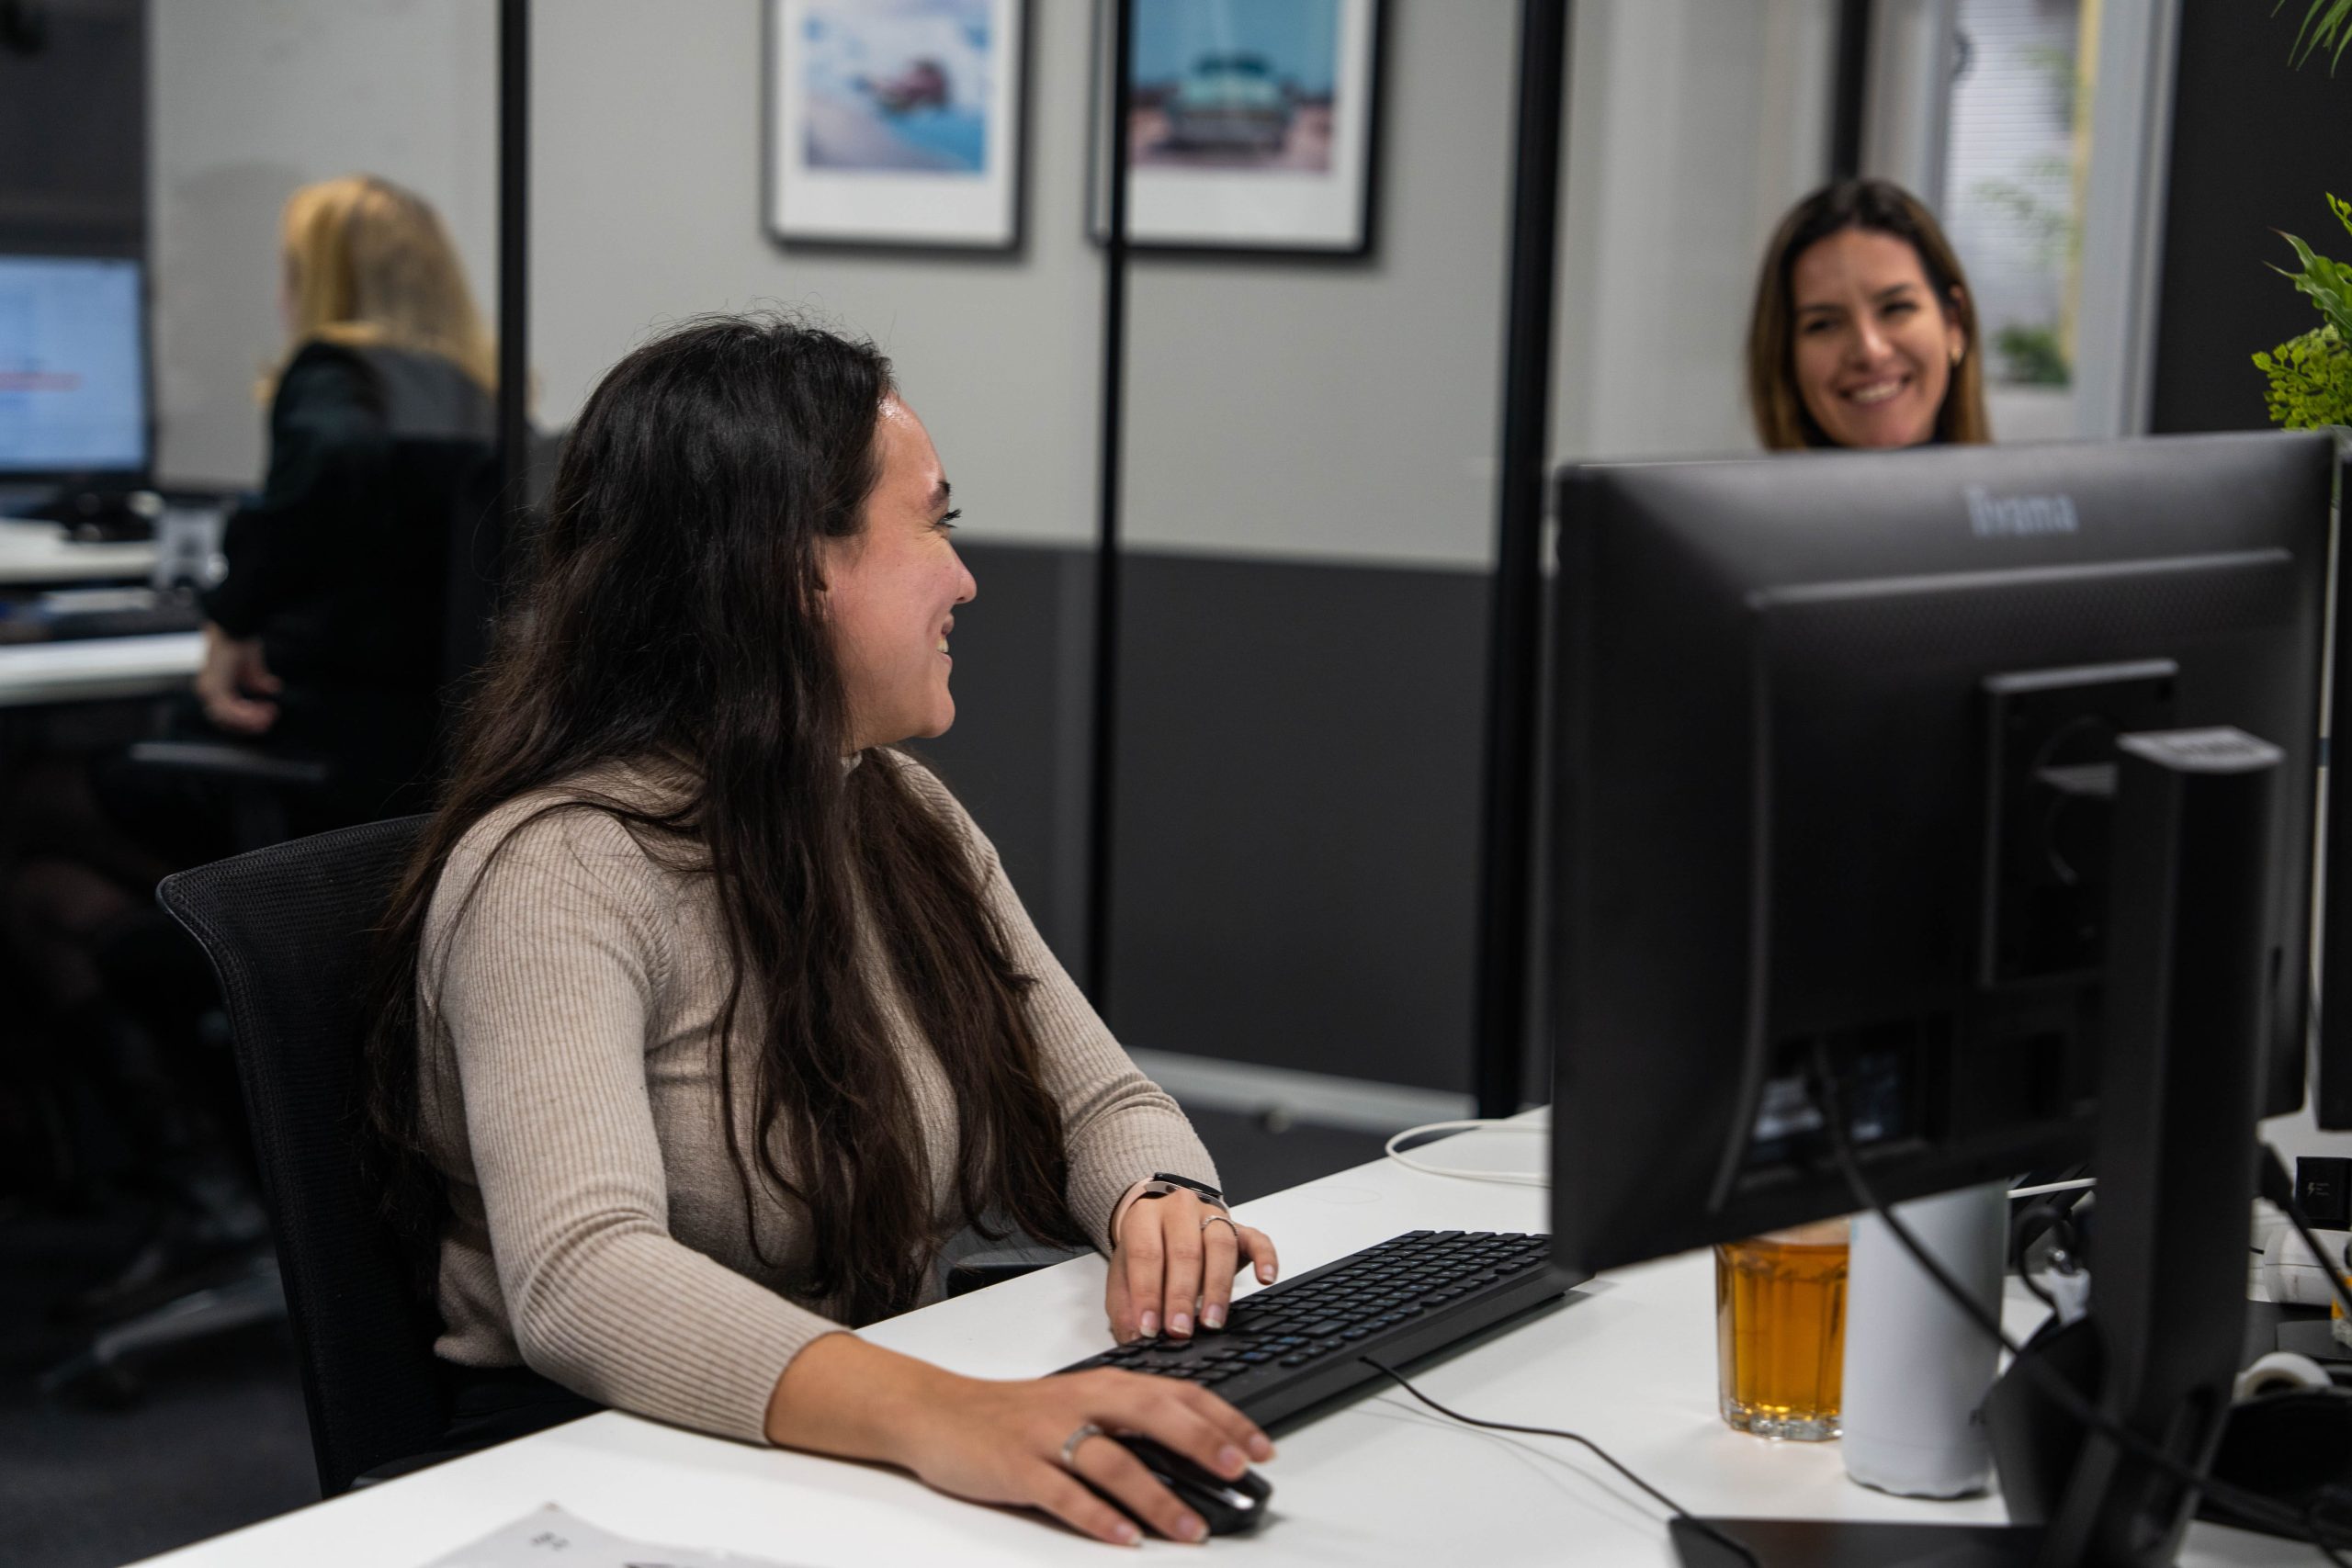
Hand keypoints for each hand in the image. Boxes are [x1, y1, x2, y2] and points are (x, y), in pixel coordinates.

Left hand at [194, 622, 281, 734]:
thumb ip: (258, 680)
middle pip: (225, 720)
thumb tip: (272, 689)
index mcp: (214, 685)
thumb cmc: (240, 639)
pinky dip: (246, 714)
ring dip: (250, 719)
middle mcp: (207, 689)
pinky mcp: (215, 688)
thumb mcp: (253, 664)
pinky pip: (229, 710)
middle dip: (249, 723)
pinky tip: (261, 712)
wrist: (235, 626)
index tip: (269, 713)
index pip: (227, 712)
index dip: (247, 717)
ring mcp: (209, 689)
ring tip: (269, 715)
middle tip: (269, 720)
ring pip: (227, 717)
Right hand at [905, 1366, 1273, 1544]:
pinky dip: (1097, 1518)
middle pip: (1154, 1416)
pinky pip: (1064, 1494)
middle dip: (1203, 1444)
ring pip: (1114, 1462)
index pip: (1177, 1394)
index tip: (1263, 1445)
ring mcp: (1049, 1435)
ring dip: (1158, 1498)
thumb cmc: (1015, 1414)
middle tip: (1241, 1472)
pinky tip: (1123, 1538)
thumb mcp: (1078, 1406)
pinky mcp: (1018, 1467)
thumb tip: (1195, 1457)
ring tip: (1191, 1528)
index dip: (1224, 1418)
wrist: (938, 1412)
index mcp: (1103, 1385)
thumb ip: (1129, 1424)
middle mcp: (1081, 1403)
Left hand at [1108, 1189, 1277, 1342]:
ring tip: (1212, 1321)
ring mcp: (1213, 1216)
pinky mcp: (1241, 1228)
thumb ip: (1126, 1305)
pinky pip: (1258, 1240)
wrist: (1164, 1221)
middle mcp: (1180, 1210)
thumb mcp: (1124, 1274)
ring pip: (1220, 1245)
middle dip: (1181, 1295)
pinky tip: (1265, 1279)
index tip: (1149, 1328)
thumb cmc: (1146, 1252)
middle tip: (1180, 1330)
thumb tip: (1132, 1337)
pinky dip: (1265, 1259)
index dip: (1147, 1293)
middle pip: (1184, 1251)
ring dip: (1217, 1287)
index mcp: (1144, 1217)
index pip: (1146, 1254)